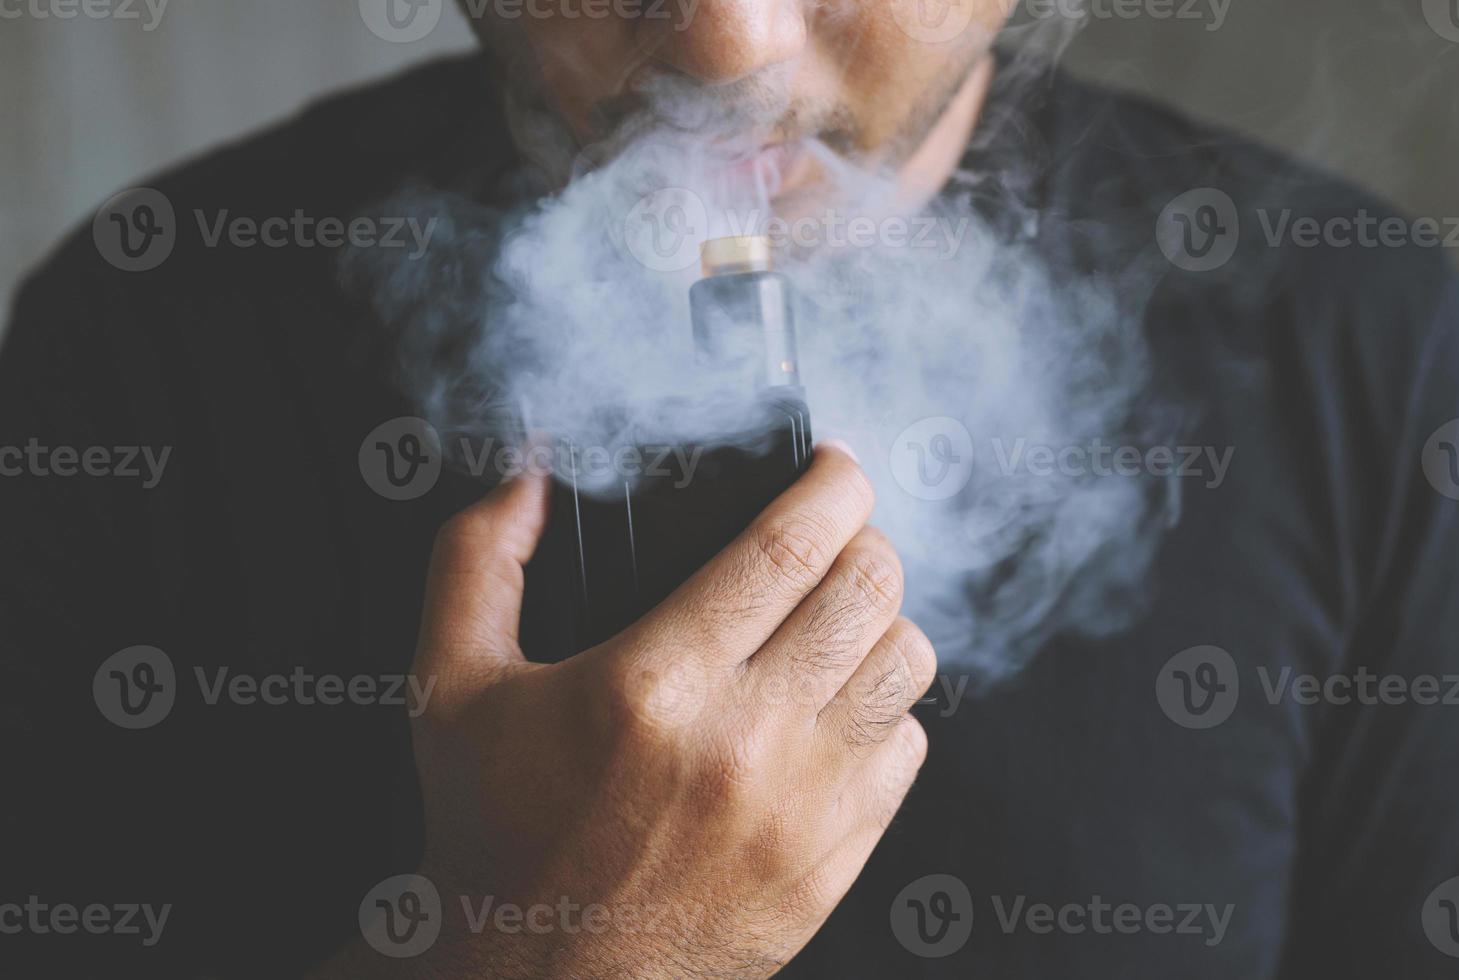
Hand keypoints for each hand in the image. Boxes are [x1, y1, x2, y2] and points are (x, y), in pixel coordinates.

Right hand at [315, 444, 935, 978]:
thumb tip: (527, 481)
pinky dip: (885, 707)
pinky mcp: (832, 859)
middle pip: (869, 591)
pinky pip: (908, 746)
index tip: (834, 468)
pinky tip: (832, 706)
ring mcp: (802, 807)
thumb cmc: (495, 831)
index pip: (789, 548)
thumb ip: (474, 563)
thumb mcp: (449, 688)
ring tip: (837, 618)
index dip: (832, 486)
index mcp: (654, 685)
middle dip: (864, 539)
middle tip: (834, 535)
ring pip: (907, 663)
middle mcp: (744, 742)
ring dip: (882, 620)